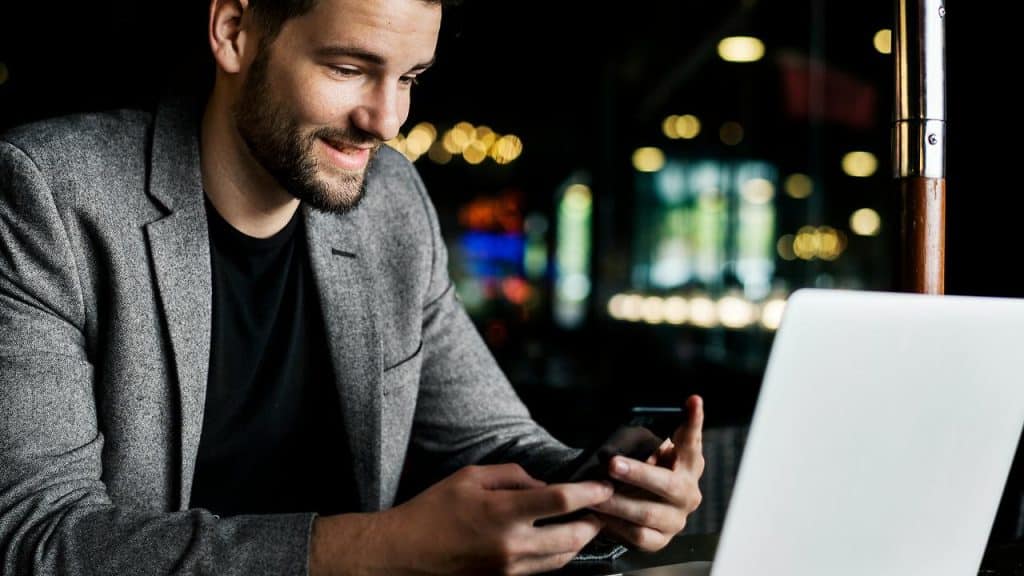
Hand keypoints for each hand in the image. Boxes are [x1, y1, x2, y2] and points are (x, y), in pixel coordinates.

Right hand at [311, 463, 612, 575]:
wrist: (404, 553)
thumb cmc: (433, 510)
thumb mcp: (470, 476)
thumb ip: (511, 475)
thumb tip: (541, 484)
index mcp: (503, 513)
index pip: (561, 501)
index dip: (590, 492)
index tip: (604, 485)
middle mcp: (512, 545)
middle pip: (573, 537)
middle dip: (594, 521)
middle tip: (603, 507)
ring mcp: (510, 569)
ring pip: (562, 558)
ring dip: (579, 540)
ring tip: (585, 522)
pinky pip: (544, 569)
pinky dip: (558, 554)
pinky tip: (558, 539)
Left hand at [592, 395, 704, 550]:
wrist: (636, 509)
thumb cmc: (642, 472)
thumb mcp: (646, 454)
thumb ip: (644, 445)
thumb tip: (622, 438)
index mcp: (689, 466)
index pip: (692, 441)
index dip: (693, 422)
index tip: (692, 400)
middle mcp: (688, 493)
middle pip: (667, 484)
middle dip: (638, 473)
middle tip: (612, 464)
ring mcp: (676, 519)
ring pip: (648, 512)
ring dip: (618, 502)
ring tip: (595, 493)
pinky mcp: (660, 540)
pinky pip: (638, 535)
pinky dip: (616, 525)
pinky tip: (600, 515)